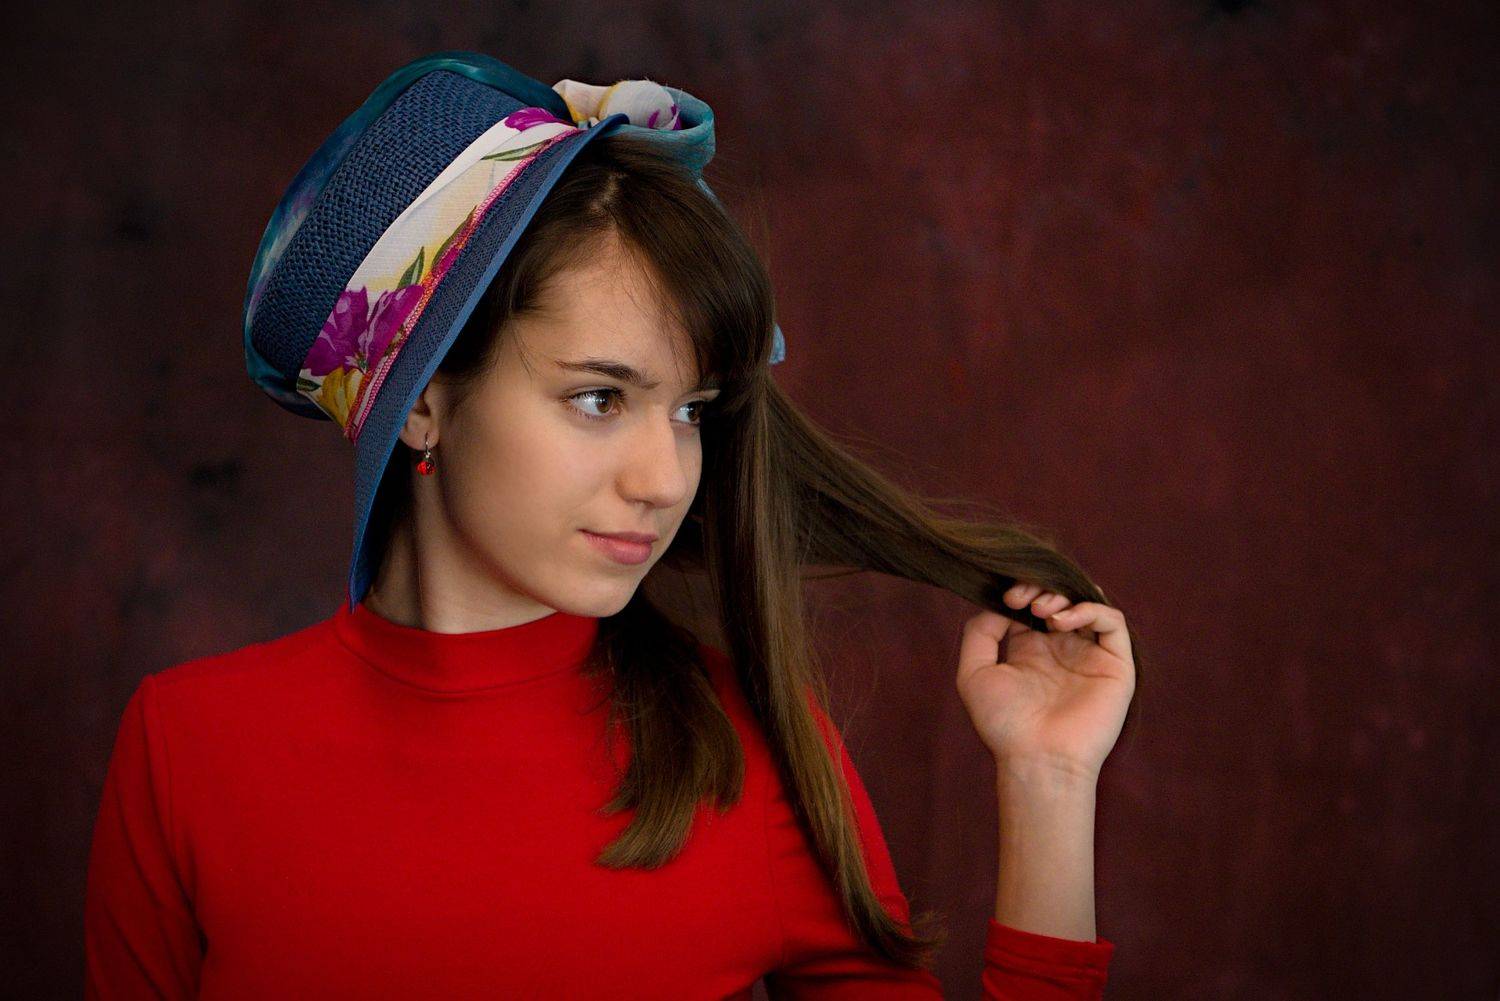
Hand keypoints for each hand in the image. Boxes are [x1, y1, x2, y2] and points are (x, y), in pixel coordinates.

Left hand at [955, 582, 1135, 779]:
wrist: (1037, 758)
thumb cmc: (1004, 724)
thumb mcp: (974, 674)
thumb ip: (980, 634)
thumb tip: (999, 606)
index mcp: (1031, 650)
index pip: (1032, 603)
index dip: (1021, 590)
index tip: (1007, 598)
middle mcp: (1062, 649)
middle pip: (1060, 598)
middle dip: (1041, 588)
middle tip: (1023, 600)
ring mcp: (1089, 655)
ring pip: (1088, 604)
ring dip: (1065, 596)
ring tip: (1043, 612)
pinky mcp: (1115, 665)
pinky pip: (1113, 623)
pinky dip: (1090, 609)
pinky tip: (1061, 621)